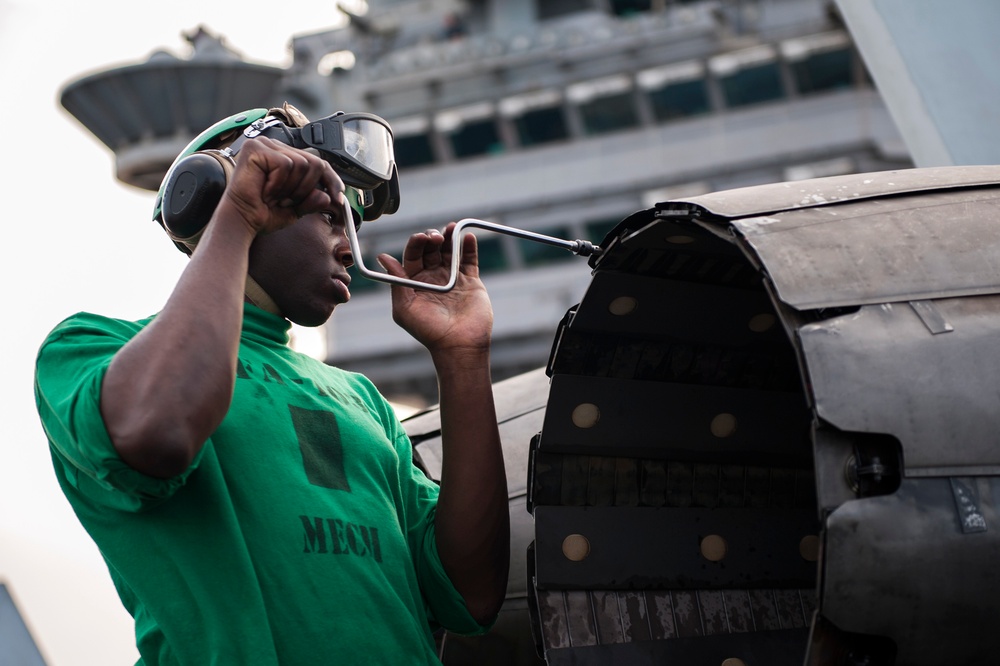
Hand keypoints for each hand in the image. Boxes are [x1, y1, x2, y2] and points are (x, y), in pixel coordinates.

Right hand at [219, 137, 344, 235]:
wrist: (241, 221)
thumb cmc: (262, 214)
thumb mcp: (296, 208)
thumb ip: (312, 199)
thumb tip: (328, 195)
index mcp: (284, 157)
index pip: (317, 162)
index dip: (331, 179)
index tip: (338, 197)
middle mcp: (274, 146)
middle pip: (314, 162)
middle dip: (306, 188)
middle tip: (287, 201)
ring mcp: (264, 145)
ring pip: (301, 164)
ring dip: (290, 188)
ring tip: (273, 196)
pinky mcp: (256, 149)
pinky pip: (285, 165)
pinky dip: (278, 184)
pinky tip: (265, 191)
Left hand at [377, 224, 493, 356]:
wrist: (458, 345)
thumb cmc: (428, 330)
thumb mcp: (405, 308)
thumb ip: (397, 281)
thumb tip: (383, 257)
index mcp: (415, 282)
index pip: (413, 255)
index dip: (416, 243)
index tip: (422, 238)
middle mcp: (433, 277)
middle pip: (432, 249)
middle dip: (433, 238)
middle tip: (437, 236)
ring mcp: (453, 278)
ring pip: (450, 250)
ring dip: (451, 236)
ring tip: (454, 227)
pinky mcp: (471, 282)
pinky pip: (469, 259)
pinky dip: (469, 246)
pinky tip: (467, 236)